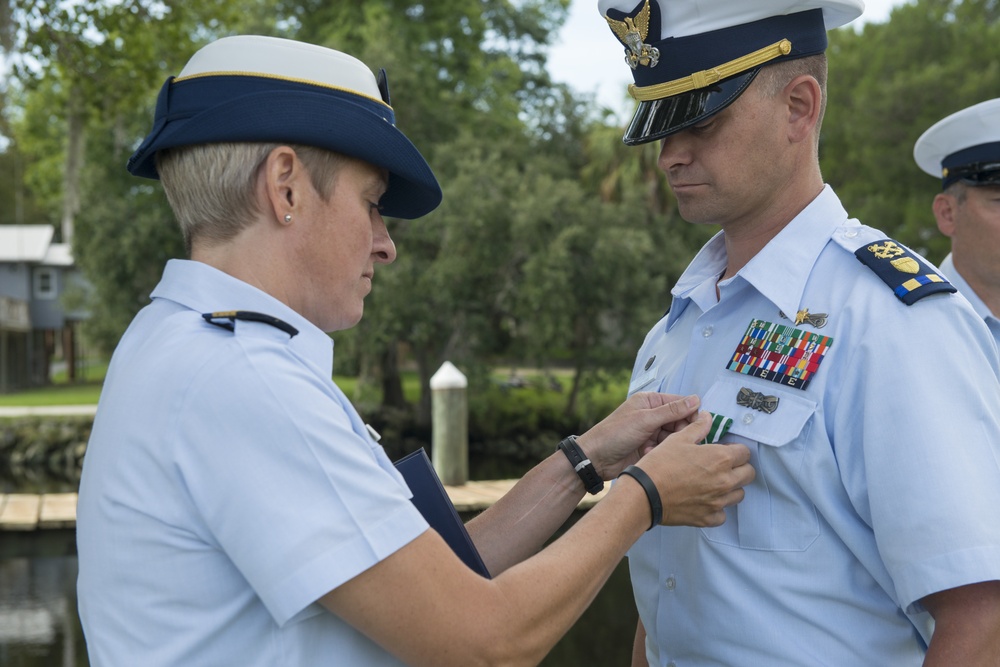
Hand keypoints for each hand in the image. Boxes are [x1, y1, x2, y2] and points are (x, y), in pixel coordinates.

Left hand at [575, 392, 700, 481]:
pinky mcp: (649, 448)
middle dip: (680, 432)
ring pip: (673, 437)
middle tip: (680, 441)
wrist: (596, 458)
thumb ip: (671, 411)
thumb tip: (695, 399)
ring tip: (660, 448)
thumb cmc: (614, 433)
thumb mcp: (644, 420)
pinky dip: (661, 452)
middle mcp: (651, 415)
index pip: (679, 403)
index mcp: (649, 401)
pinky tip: (649, 454)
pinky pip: (665, 449)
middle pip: (679, 421)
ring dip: (669, 444)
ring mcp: (651, 432)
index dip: (691, 413)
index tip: (701, 425)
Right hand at [631, 411, 754, 527]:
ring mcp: (718, 501)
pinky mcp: (708, 518)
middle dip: (739, 468)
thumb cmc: (660, 465)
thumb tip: (707, 417)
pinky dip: (717, 508)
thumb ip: (698, 427)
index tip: (725, 451)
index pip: (745, 453)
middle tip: (723, 466)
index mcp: (720, 458)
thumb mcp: (678, 439)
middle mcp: (725, 481)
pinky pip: (722, 514)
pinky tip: (705, 500)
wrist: (645, 494)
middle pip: (748, 474)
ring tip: (714, 483)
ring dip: (731, 488)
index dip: (735, 450)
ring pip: (739, 494)